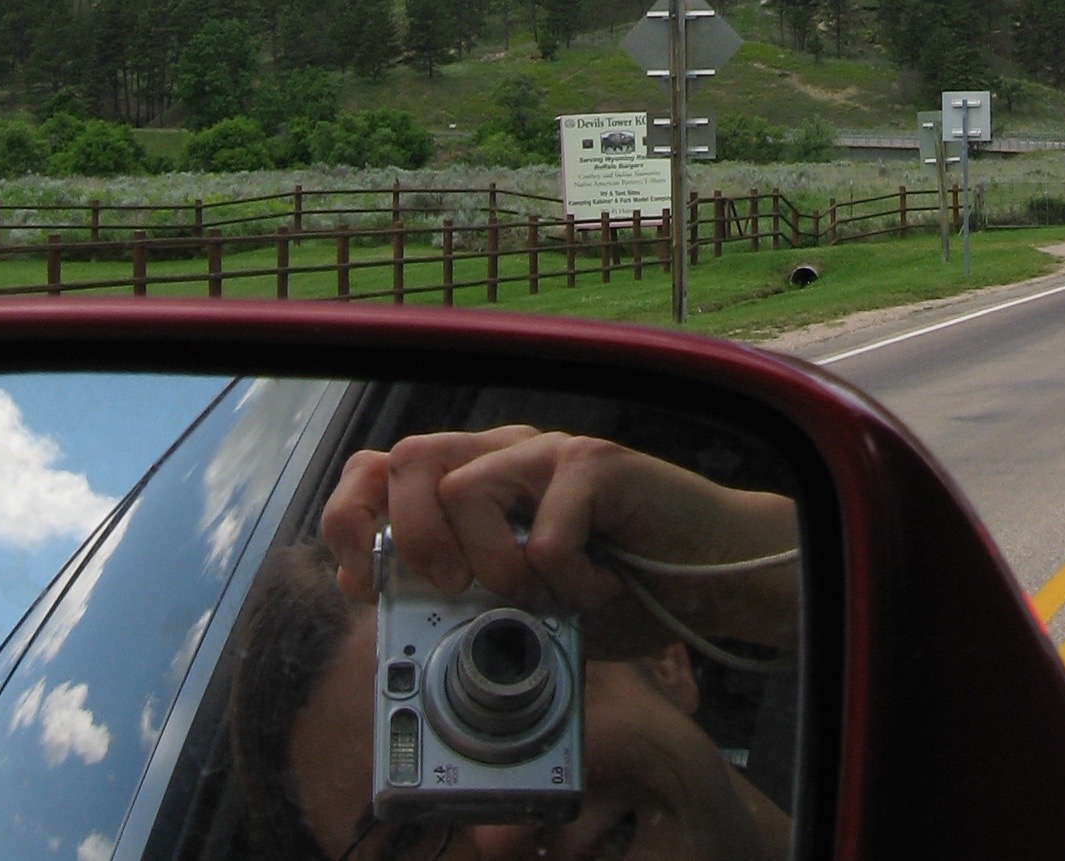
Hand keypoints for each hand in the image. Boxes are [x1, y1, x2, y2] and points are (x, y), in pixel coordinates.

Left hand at [321, 429, 797, 656]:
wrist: (710, 576)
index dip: (353, 519)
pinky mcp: (600, 465)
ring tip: (538, 598)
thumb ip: (467, 597)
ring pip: (465, 487)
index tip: (362, 583)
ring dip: (491, 567)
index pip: (383, 468)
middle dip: (406, 536)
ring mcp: (550, 453)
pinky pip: (550, 527)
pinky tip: (599, 593)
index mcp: (477, 481)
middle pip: (407, 456)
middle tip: (450, 590)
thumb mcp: (526, 606)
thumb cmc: (621, 588)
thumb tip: (388, 611)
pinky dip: (566, 582)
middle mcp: (505, 454)